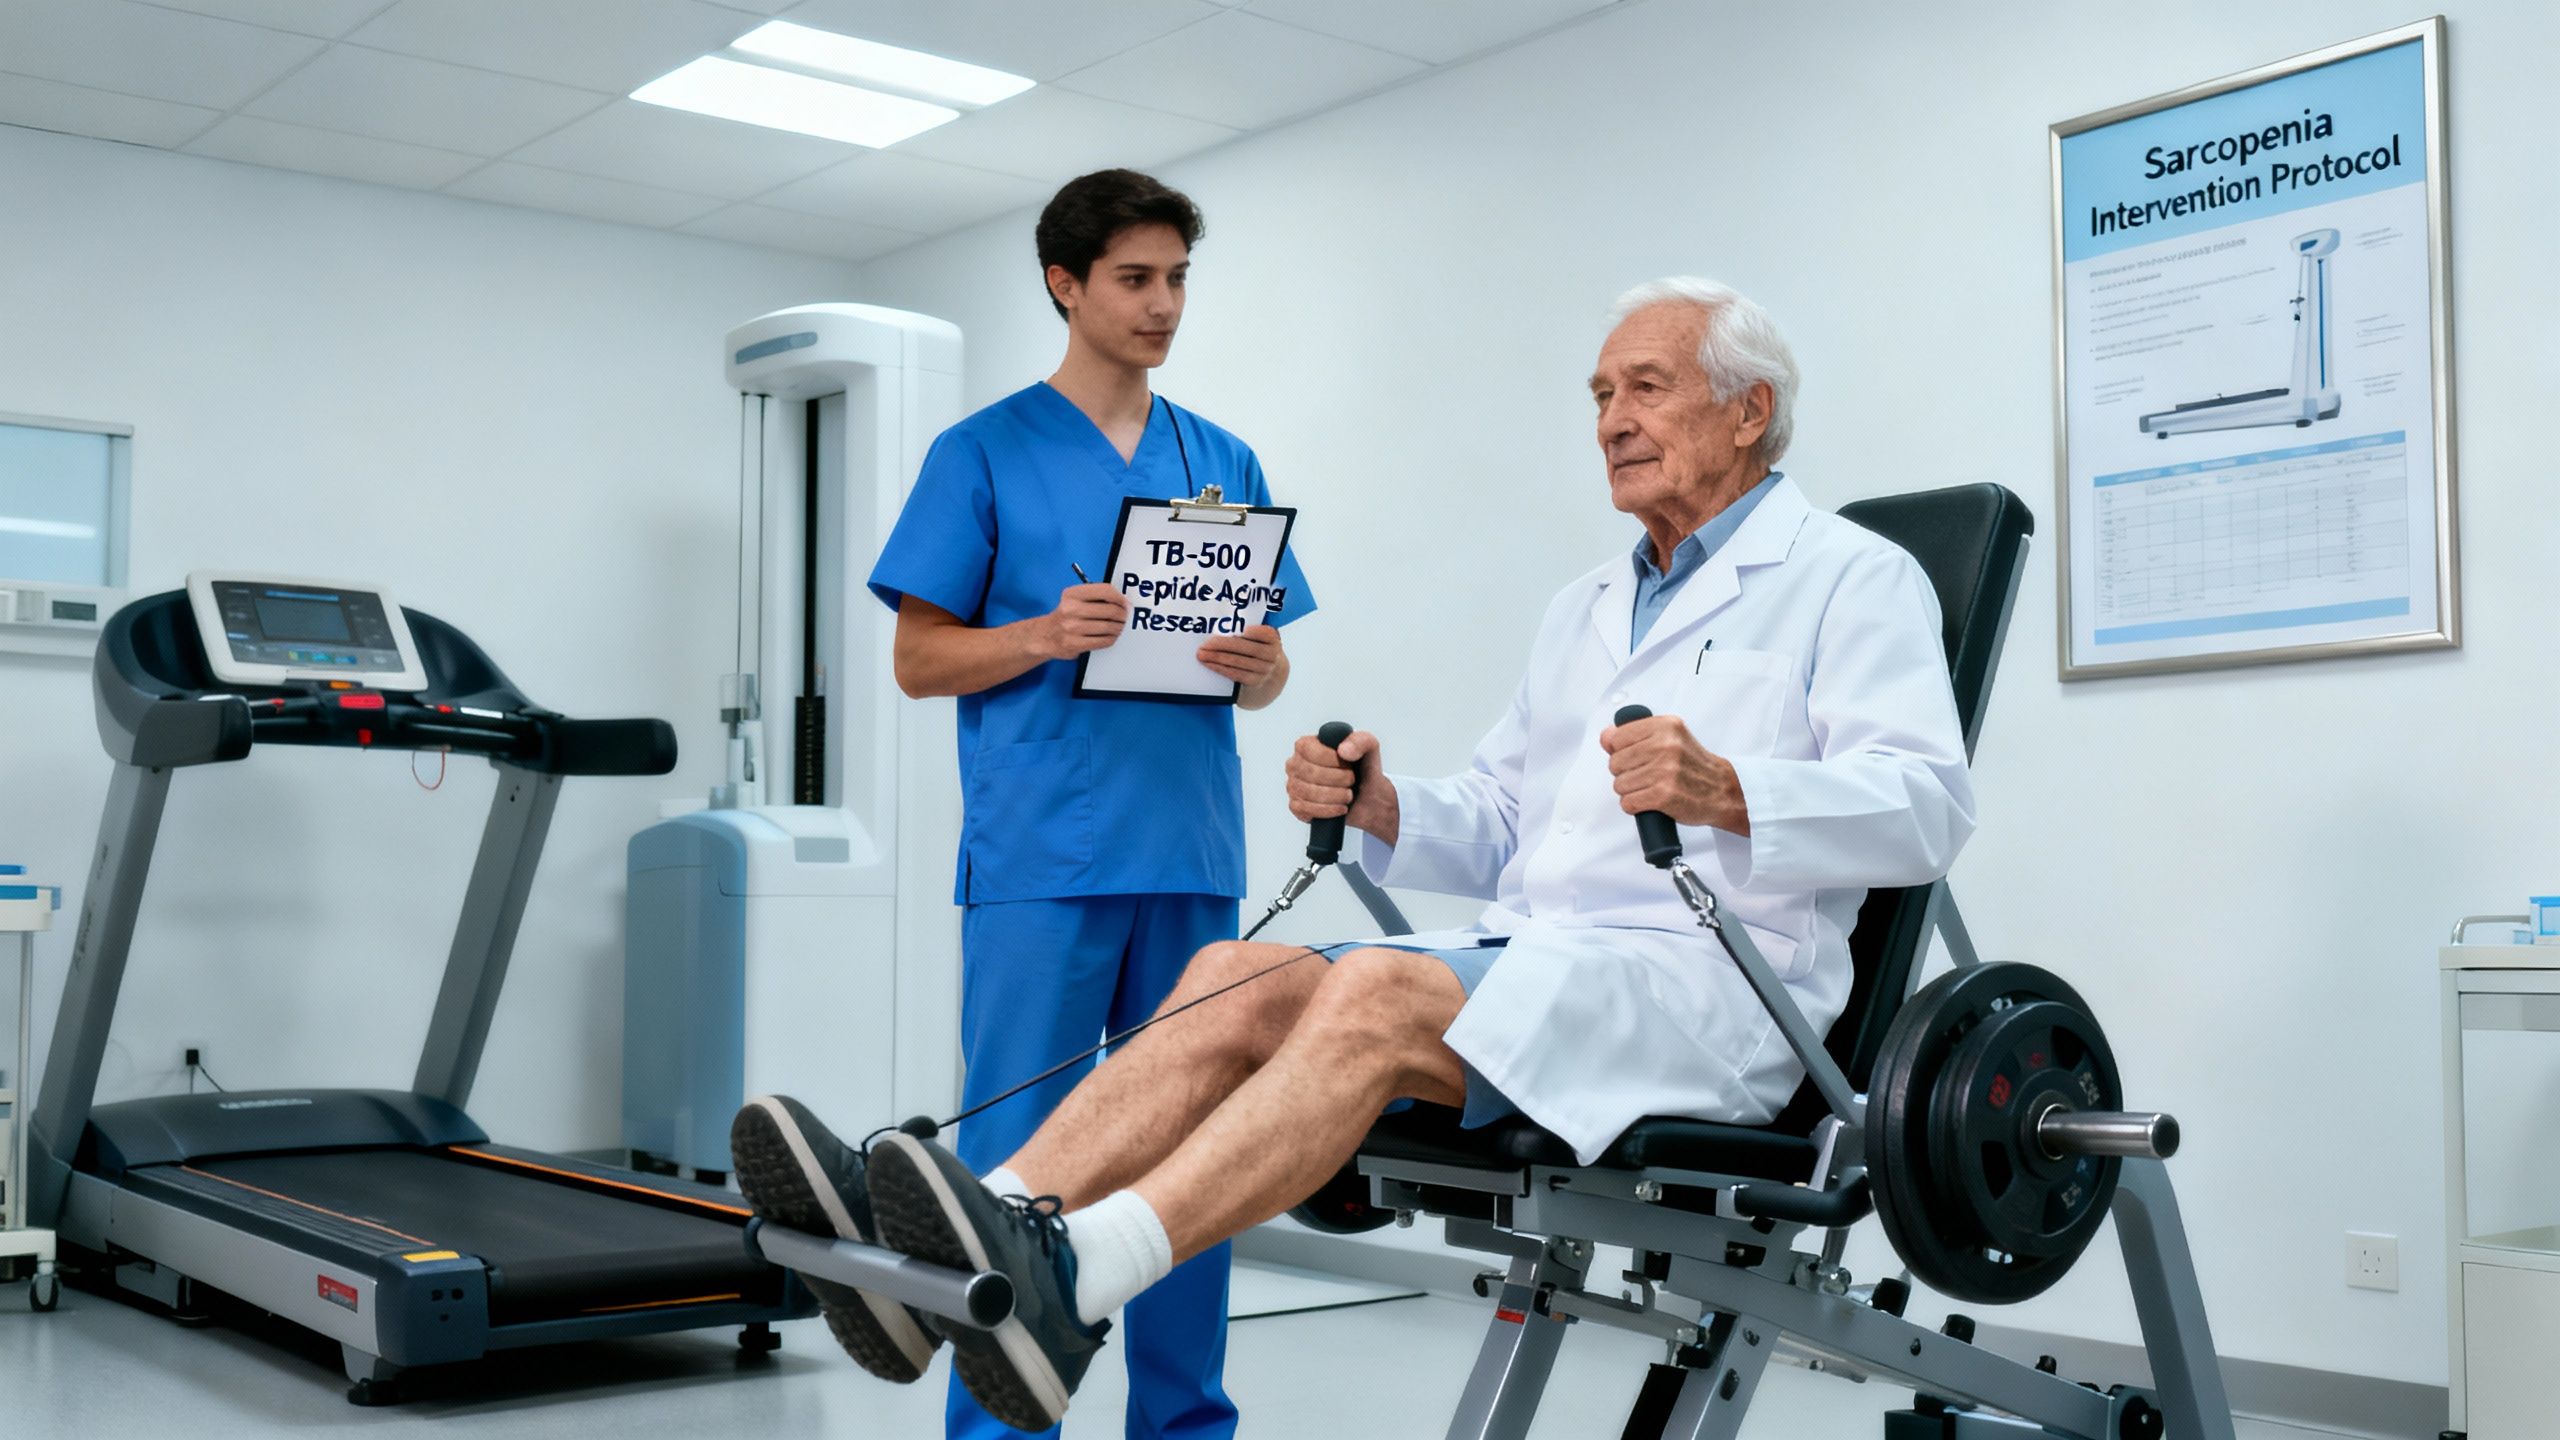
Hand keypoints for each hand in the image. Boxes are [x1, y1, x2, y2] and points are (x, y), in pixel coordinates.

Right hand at [1029, 582, 1129, 660]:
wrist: (1045, 635)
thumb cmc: (1065, 616)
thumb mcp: (1074, 599)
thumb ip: (1095, 597)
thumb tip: (1123, 602)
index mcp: (1072, 594)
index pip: (1104, 590)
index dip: (1120, 598)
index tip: (1125, 603)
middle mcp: (1071, 609)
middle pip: (1110, 610)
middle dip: (1123, 615)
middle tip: (1125, 617)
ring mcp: (1072, 628)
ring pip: (1108, 627)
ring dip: (1119, 628)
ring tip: (1119, 627)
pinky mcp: (1074, 644)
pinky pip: (1103, 641)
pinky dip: (1111, 638)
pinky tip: (1111, 636)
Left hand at [1196, 624, 1283, 685]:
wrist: (1271, 671)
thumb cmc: (1258, 646)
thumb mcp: (1260, 637)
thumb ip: (1247, 630)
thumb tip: (1220, 626)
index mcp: (1272, 638)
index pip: (1262, 633)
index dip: (1251, 632)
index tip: (1236, 630)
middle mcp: (1271, 654)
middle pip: (1244, 647)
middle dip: (1221, 645)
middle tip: (1205, 644)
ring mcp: (1264, 669)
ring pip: (1237, 661)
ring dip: (1216, 658)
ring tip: (1202, 655)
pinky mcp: (1255, 681)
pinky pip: (1235, 674)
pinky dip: (1220, 668)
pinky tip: (1209, 664)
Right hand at [1285, 729, 1398, 844]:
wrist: (1367, 796)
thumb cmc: (1362, 769)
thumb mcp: (1368, 747)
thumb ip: (1360, 741)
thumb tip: (1343, 750)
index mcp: (1306, 745)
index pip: (1309, 750)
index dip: (1333, 760)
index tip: (1348, 765)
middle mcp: (1295, 764)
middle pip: (1311, 773)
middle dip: (1339, 779)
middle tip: (1352, 781)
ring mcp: (1293, 786)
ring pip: (1310, 793)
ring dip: (1337, 796)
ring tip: (1348, 794)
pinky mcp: (1297, 807)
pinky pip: (1307, 810)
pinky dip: (1329, 810)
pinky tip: (1341, 807)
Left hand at [1599, 714, 1748, 833]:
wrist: (1723, 790)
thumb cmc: (1694, 765)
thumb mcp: (1672, 737)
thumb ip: (1639, 734)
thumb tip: (1606, 737)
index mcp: (1666, 726)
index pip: (1616, 737)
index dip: (1619, 751)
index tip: (1632, 757)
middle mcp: (1666, 746)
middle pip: (1615, 762)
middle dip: (1625, 773)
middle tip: (1645, 775)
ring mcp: (1665, 771)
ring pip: (1620, 784)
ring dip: (1630, 791)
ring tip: (1649, 788)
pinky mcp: (1663, 795)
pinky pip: (1628, 802)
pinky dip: (1635, 805)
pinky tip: (1649, 801)